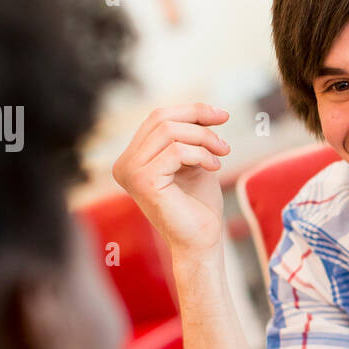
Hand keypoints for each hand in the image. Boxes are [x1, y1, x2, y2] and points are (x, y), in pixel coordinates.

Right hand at [112, 103, 231, 255]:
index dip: (191, 110)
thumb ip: (189, 135)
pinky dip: (201, 154)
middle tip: (225, 139)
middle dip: (199, 121)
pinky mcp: (143, 181)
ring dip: (204, 139)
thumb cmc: (199, 206)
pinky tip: (214, 168)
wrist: (201, 242)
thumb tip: (201, 107)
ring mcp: (129, 172)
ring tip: (223, 154)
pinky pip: (176, 151)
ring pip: (170, 132)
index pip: (157, 118)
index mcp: (131, 158)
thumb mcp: (194, 160)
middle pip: (161, 119)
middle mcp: (123, 164)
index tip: (221, 115)